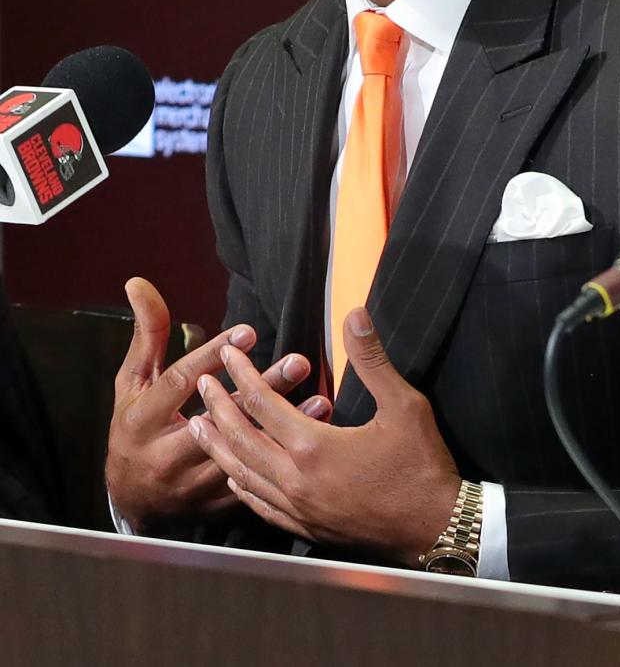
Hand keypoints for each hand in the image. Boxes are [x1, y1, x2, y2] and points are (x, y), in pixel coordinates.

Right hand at [106, 277, 326, 532]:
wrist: (129, 498)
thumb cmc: (135, 427)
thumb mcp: (133, 381)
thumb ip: (147, 334)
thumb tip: (139, 283)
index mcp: (143, 421)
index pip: (180, 383)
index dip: (213, 356)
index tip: (248, 332)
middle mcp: (165, 456)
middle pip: (219, 418)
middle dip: (262, 389)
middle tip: (300, 361)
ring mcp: (190, 485)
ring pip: (243, 453)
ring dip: (283, 427)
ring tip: (321, 402)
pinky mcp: (212, 506)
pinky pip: (252, 483)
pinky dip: (283, 461)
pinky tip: (312, 441)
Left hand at [191, 308, 460, 565]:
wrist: (435, 529)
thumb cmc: (420, 465)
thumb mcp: (403, 405)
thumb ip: (372, 360)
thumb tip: (355, 315)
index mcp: (314, 446)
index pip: (262, 403)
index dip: (242, 374)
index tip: (227, 354)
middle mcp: (296, 480)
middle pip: (241, 438)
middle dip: (218, 407)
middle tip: (201, 384)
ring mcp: (298, 508)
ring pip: (242, 475)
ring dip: (217, 447)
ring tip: (197, 427)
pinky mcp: (305, 527)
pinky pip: (259, 505)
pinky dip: (240, 486)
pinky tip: (233, 478)